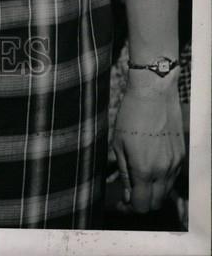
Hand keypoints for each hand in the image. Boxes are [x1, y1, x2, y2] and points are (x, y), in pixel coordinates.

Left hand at [113, 71, 184, 213]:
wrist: (154, 94)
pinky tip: (152, 166)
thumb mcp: (118, 143)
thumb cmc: (131, 115)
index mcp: (144, 170)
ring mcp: (176, 165)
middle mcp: (164, 171)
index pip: (142, 206)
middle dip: (143, 202)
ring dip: (154, 191)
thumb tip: (127, 193)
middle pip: (156, 204)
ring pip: (167, 192)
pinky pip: (174, 178)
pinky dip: (163, 179)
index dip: (131, 206)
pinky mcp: (182, 156)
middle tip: (131, 191)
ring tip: (140, 177)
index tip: (123, 200)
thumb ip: (124, 172)